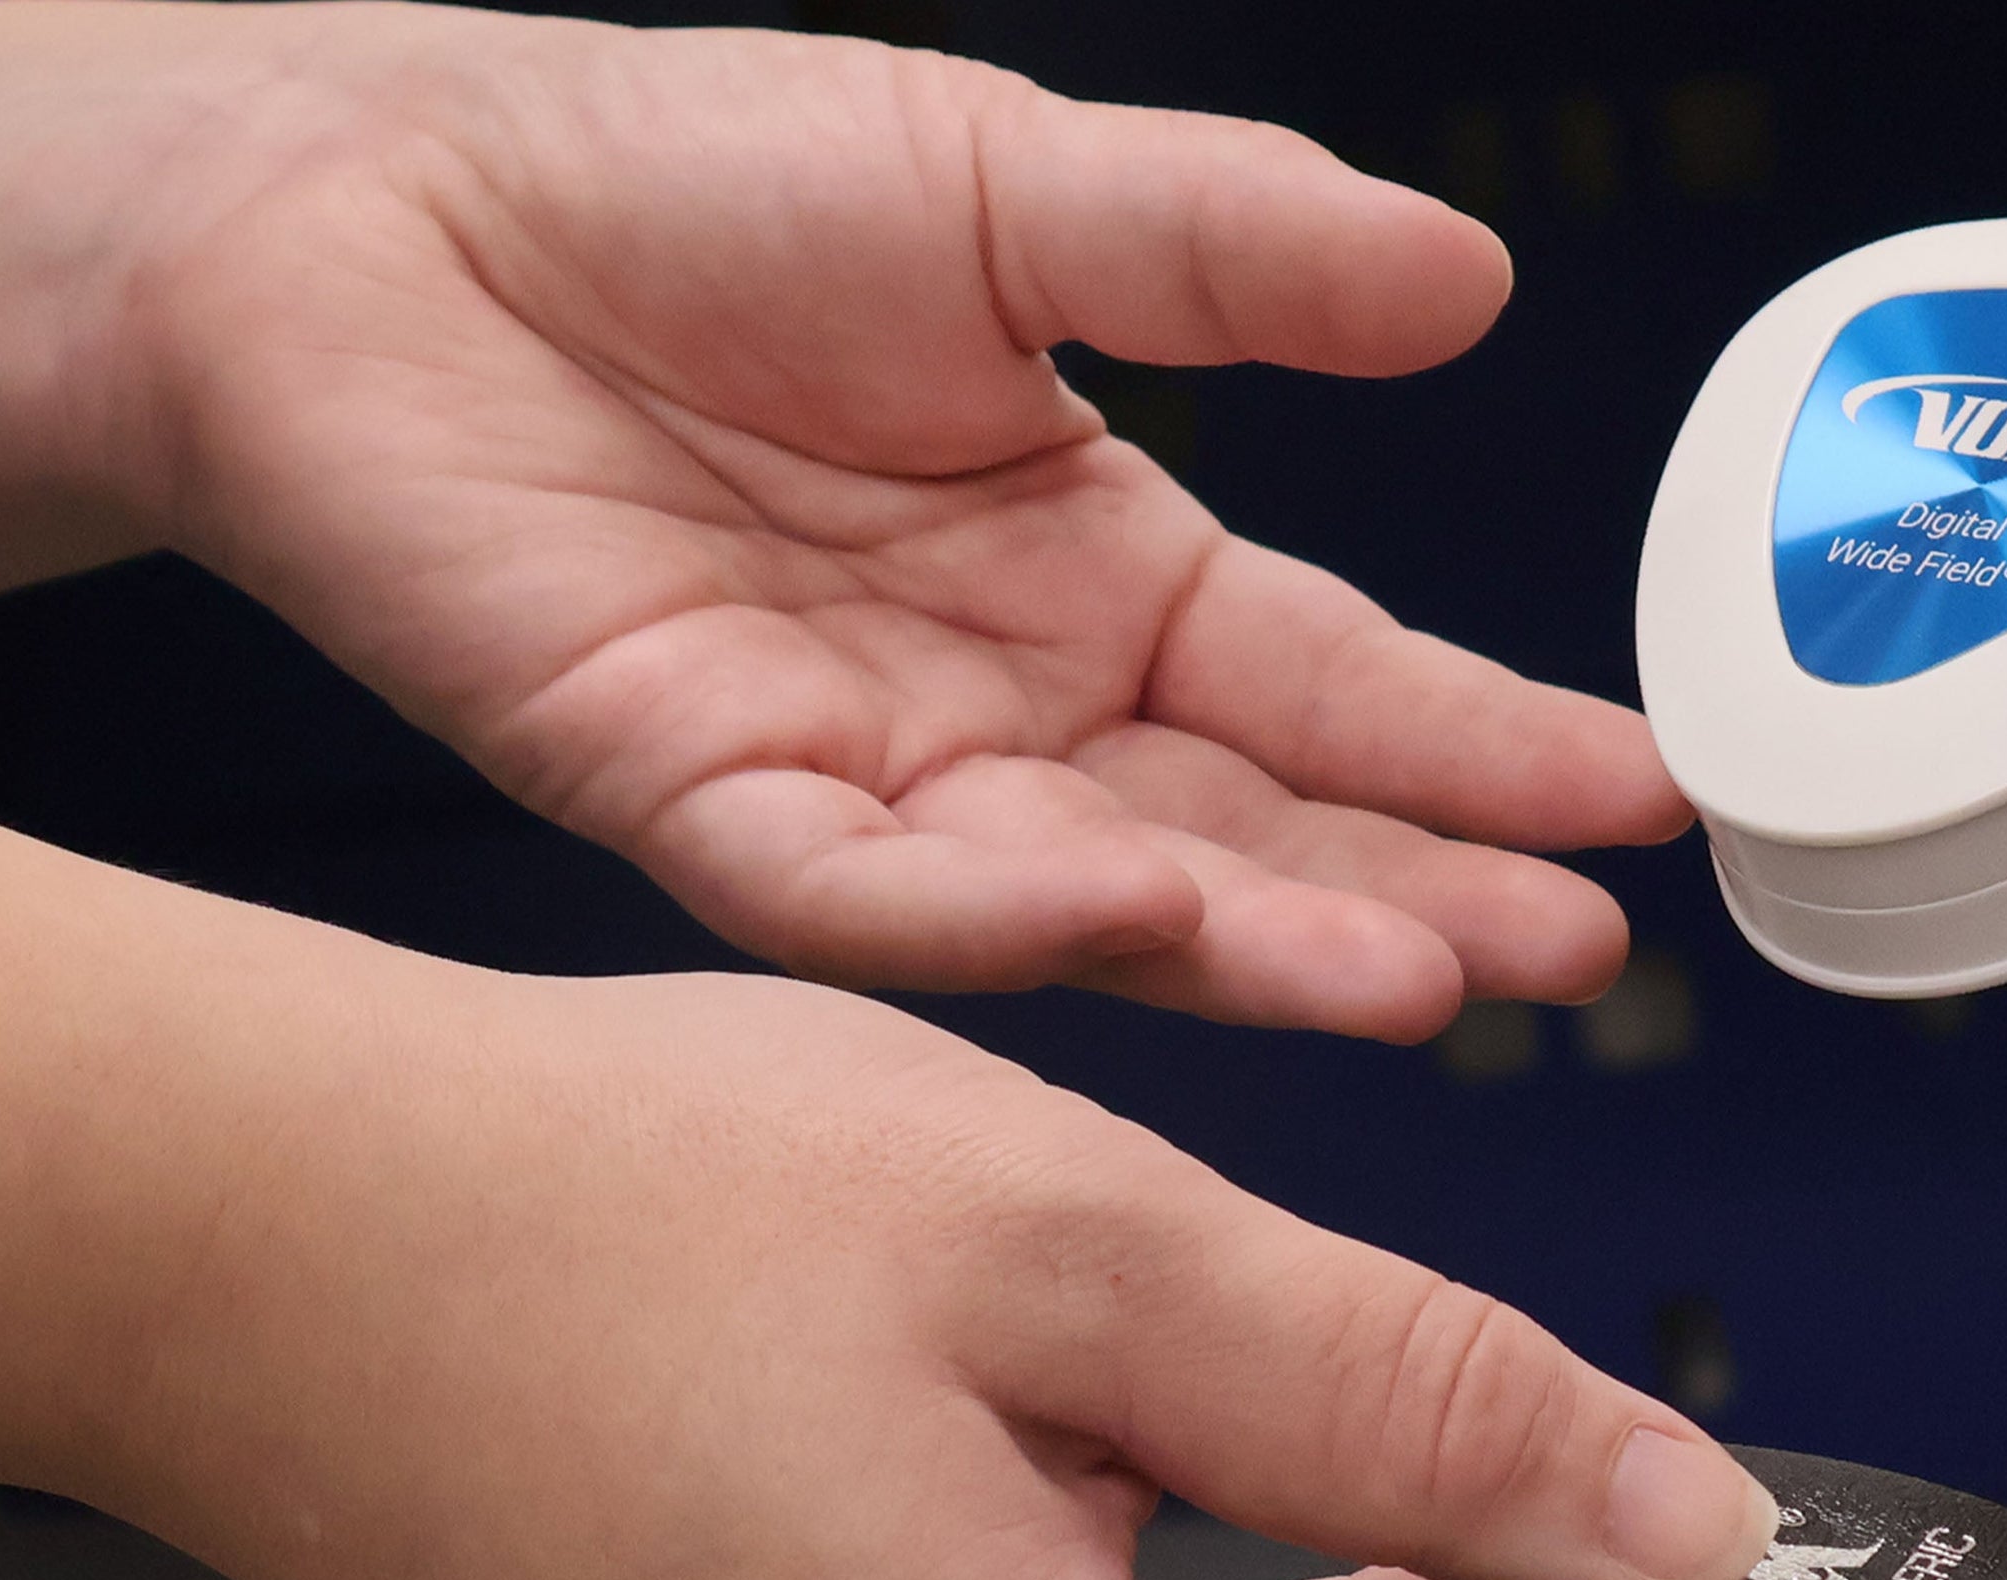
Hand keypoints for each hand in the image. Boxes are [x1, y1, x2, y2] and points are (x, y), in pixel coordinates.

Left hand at [138, 15, 1682, 1031]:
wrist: (366, 206)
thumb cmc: (667, 180)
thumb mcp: (1008, 185)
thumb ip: (1232, 243)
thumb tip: (1469, 280)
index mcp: (1096, 566)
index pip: (1333, 686)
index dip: (1486, 747)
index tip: (1641, 792)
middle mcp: (1002, 704)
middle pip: (1252, 832)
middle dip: (1419, 895)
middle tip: (1571, 951)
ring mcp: (859, 771)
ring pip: (1090, 900)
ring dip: (1256, 944)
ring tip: (1416, 973)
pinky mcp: (694, 797)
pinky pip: (865, 892)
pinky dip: (995, 912)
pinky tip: (1130, 903)